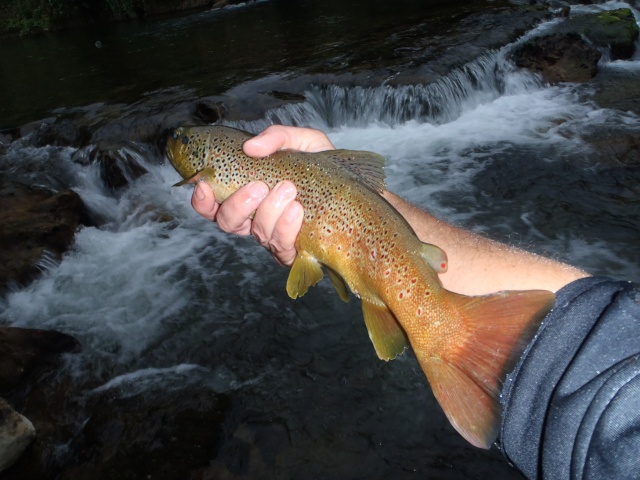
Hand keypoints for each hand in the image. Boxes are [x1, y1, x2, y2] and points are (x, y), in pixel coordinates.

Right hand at [191, 125, 334, 265]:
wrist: (358, 188)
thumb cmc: (324, 166)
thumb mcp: (303, 141)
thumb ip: (277, 137)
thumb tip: (251, 147)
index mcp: (249, 194)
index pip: (213, 204)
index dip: (202, 200)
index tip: (204, 186)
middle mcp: (255, 218)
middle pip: (227, 223)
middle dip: (238, 205)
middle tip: (259, 186)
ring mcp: (274, 237)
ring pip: (257, 234)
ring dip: (269, 212)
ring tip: (288, 189)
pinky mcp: (294, 252)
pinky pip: (282, 247)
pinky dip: (286, 228)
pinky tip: (297, 210)